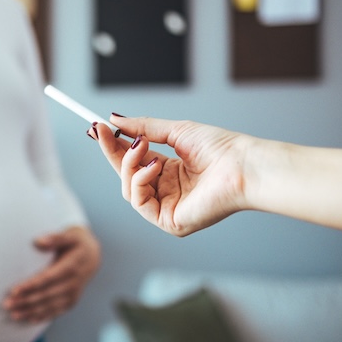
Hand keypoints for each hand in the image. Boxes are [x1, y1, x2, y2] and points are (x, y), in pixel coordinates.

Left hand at [3, 226, 100, 322]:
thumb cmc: (77, 245)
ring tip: (14, 314)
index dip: (30, 286)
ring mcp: (73, 294)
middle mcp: (73, 283)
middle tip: (7, 304)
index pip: (47, 279)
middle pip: (45, 295)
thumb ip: (55, 238)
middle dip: (25, 301)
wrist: (93, 257)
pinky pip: (57, 311)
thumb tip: (39, 241)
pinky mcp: (72, 301)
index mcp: (71, 267)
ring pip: (49, 306)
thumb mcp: (70, 236)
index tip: (14, 290)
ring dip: (31, 311)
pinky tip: (30, 319)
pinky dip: (43, 316)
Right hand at [92, 116, 250, 236]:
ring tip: (142, 146)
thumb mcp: (176, 131)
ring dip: (129, 164)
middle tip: (100, 132)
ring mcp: (167, 208)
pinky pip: (139, 202)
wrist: (243, 166)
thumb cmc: (221, 149)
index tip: (98, 128)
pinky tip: (154, 166)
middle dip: (113, 152)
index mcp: (171, 172)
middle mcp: (167, 191)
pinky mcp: (169, 222)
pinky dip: (140, 180)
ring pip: (128, 189)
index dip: (114, 145)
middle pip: (126, 175)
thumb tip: (114, 120)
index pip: (134, 161)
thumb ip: (143, 128)